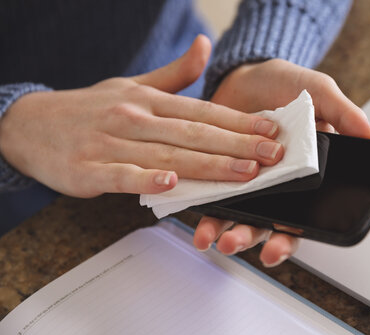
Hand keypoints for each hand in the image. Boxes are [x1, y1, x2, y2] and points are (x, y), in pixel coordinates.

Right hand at [0, 35, 283, 197]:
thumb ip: (175, 74)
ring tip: (245, 172)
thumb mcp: (132, 84)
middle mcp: (133, 118)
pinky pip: (122, 175)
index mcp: (148, 100)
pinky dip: (146, 179)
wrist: (27, 124)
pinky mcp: (88, 169)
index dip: (240, 122)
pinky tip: (172, 183)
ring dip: (209, 164)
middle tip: (273, 154)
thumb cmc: (87, 108)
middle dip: (238, 145)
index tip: (271, 130)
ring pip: (167, 154)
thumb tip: (206, 47)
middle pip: (194, 133)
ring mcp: (110, 143)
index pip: (203, 111)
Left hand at [193, 59, 369, 266]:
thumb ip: (346, 115)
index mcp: (312, 172)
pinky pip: (219, 208)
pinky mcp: (224, 181)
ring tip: (227, 243)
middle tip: (272, 252)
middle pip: (286, 226)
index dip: (342, 224)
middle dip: (278, 244)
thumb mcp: (320, 93)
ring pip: (250, 223)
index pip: (329, 207)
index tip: (350, 234)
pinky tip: (204, 232)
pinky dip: (210, 222)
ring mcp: (253, 186)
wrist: (240, 74)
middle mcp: (283, 186)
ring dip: (240, 237)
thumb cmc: (284, 84)